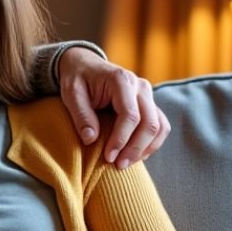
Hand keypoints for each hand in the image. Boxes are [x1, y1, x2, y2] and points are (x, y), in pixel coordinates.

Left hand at [57, 48, 170, 167]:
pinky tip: (136, 155)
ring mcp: (147, 95)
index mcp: (121, 80)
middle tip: (118, 165)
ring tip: (127, 163)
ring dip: (146, 148)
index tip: (108, 157)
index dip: (121, 139)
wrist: (85, 65)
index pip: (130, 115)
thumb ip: (81, 115)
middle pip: (149, 123)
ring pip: (159, 126)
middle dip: (135, 148)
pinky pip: (160, 126)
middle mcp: (140, 86)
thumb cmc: (77, 79)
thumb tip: (91, 139)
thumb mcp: (71, 93)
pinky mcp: (149, 104)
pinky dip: (152, 143)